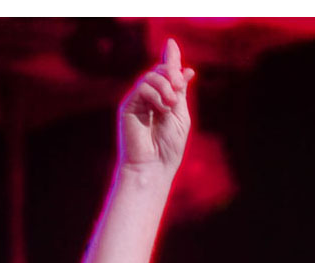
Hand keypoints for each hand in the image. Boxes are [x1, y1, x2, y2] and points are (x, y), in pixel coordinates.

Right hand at [118, 39, 194, 174]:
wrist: (153, 166)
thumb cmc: (169, 147)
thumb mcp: (180, 116)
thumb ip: (180, 92)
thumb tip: (187, 69)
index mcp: (163, 100)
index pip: (165, 74)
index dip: (170, 58)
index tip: (172, 44)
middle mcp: (149, 98)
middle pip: (159, 71)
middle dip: (172, 73)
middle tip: (179, 87)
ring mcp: (137, 101)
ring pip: (151, 76)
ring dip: (165, 85)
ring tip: (171, 103)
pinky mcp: (128, 106)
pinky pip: (142, 87)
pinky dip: (155, 94)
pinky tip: (162, 108)